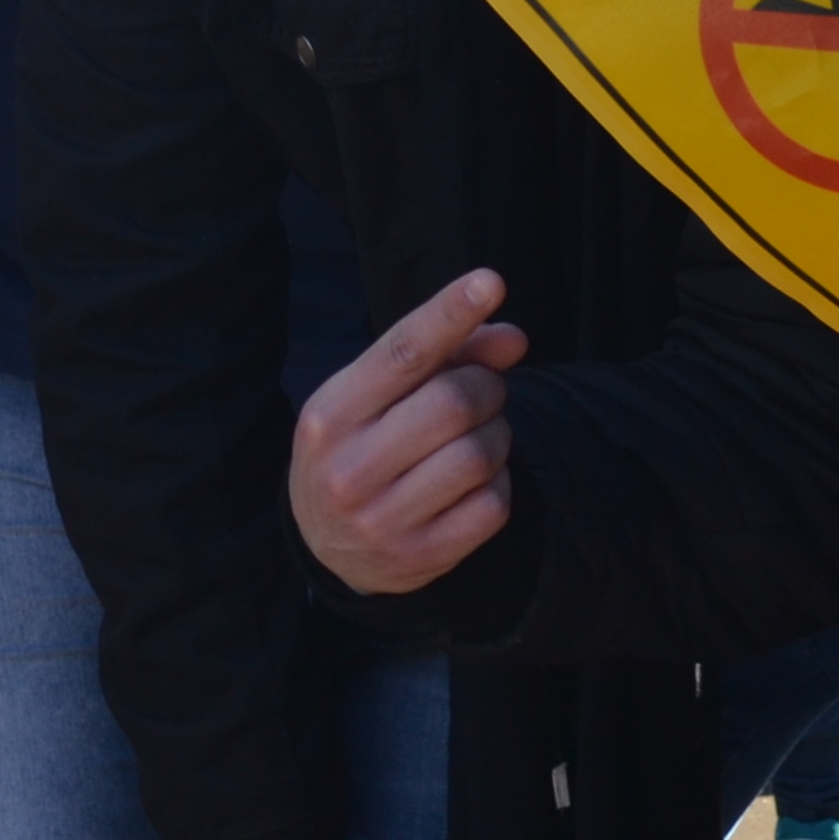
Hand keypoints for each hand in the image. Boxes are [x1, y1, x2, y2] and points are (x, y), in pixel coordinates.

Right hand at [289, 270, 527, 594]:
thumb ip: (446, 357)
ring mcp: (384, 519)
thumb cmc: (360, 446)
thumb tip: (513, 337)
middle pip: (455, 401)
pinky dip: (498, 483)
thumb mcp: (379, 396)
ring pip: (481, 453)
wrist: (325, 545)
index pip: (401, 353)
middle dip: (487, 387)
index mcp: (330, 414)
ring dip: (496, 435)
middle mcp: (350, 468)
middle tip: (481, 392)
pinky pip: (494, 504)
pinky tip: (472, 484)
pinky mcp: (422, 557)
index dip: (450, 313)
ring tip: (474, 438)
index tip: (491, 282)